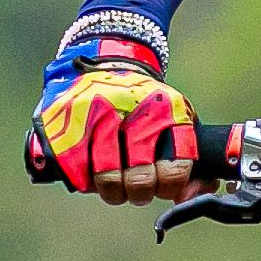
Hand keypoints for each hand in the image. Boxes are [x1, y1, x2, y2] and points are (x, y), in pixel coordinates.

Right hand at [30, 40, 202, 201]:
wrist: (106, 62)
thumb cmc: (145, 106)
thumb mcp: (175, 123)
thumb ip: (189, 163)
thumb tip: (191, 198)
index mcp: (169, 112)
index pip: (177, 166)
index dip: (169, 185)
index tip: (162, 183)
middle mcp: (135, 110)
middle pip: (140, 179)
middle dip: (139, 191)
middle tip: (135, 188)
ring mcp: (99, 112)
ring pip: (107, 179)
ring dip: (111, 189)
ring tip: (112, 182)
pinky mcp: (69, 118)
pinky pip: (77, 171)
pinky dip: (84, 179)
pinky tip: (90, 169)